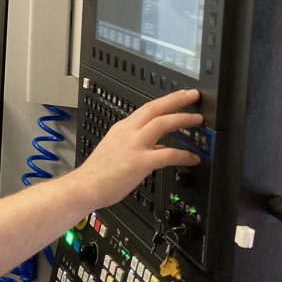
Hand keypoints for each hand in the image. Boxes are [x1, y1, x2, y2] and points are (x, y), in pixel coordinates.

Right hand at [77, 89, 202, 208]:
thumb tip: (159, 148)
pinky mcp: (139, 162)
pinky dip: (183, 155)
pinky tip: (193, 158)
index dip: (164, 101)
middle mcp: (128, 132)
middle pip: (155, 108)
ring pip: (162, 123)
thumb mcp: (116, 151)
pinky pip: (167, 154)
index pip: (146, 108)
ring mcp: (134, 146)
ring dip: (182, 119)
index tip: (178, 97)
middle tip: (193, 94)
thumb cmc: (98, 173)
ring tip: (197, 119)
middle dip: (176, 99)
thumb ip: (138, 146)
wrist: (84, 186)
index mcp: (122, 129)